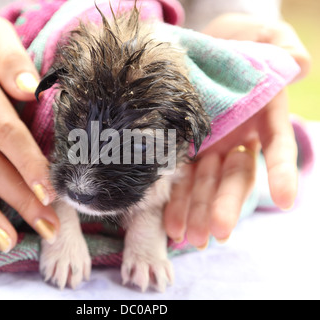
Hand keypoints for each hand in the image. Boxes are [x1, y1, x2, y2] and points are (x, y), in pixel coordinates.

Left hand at [163, 14, 310, 247]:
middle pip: (235, 176)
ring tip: (190, 237)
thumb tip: (298, 62)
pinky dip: (176, 201)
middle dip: (226, 204)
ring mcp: (210, 147)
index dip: (282, 172)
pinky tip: (171, 224)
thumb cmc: (233, 41)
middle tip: (218, 232)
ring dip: (198, 212)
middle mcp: (238, 138)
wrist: (195, 49)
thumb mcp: (258, 36)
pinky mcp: (184, 150)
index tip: (286, 200)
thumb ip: (279, 46)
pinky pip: (181, 178)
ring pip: (206, 184)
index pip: (277, 147)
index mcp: (262, 116)